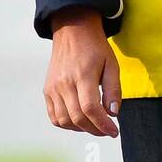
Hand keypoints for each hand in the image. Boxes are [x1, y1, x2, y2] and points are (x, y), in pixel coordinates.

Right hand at [44, 7, 121, 137]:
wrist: (73, 30)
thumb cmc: (95, 46)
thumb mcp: (111, 63)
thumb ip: (113, 89)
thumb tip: (113, 113)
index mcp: (83, 75)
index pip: (90, 108)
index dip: (103, 124)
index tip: (113, 131)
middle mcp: (65, 83)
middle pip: (78, 118)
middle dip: (95, 129)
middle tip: (107, 130)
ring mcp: (53, 88)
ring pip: (65, 120)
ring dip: (81, 128)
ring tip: (94, 125)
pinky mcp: (47, 90)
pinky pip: (54, 116)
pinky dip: (67, 124)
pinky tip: (79, 121)